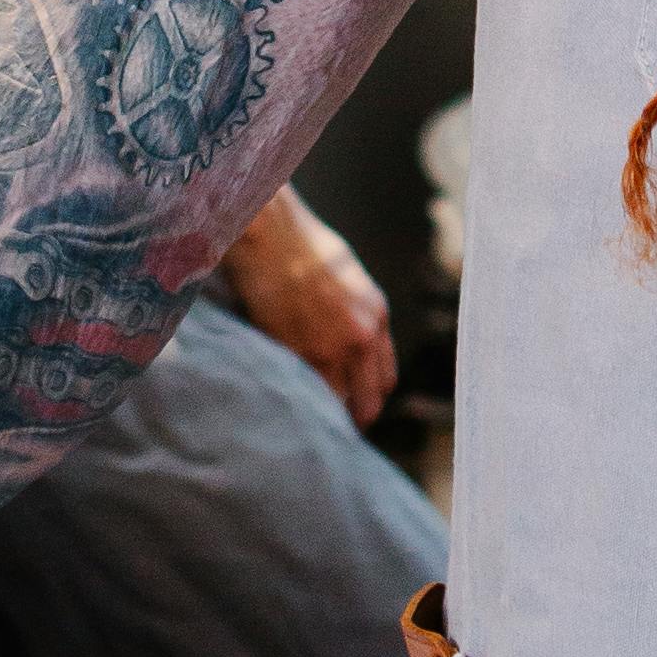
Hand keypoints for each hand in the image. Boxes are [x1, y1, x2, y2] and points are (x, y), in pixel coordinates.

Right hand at [221, 188, 396, 423]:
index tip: (352, 402)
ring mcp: (331, 348)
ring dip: (325, 414)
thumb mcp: (347, 278)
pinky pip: (308, 395)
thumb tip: (347, 344)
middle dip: (353, 417)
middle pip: (369, 403)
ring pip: (338, 406)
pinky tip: (289, 401)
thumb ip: (355, 314)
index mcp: (377, 315)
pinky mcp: (299, 352)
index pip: (385, 379)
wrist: (271, 233)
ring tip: (308, 418)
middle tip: (333, 422)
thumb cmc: (300, 246)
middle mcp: (362, 337)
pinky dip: (301, 402)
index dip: (368, 396)